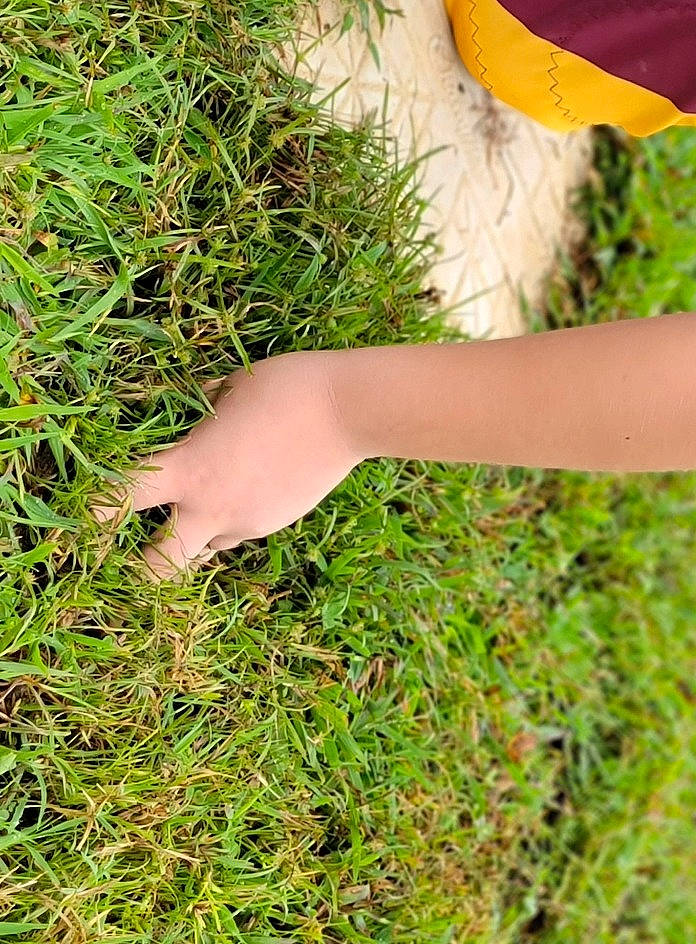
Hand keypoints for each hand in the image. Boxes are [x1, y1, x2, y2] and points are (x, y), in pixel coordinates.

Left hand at [88, 354, 363, 579]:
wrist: (355, 410)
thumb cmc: (288, 386)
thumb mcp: (229, 388)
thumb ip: (200, 412)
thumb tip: (191, 415)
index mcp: (191, 469)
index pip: (121, 499)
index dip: (91, 512)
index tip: (78, 521)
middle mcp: (213, 506)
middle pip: (159, 566)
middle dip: (139, 570)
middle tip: (135, 554)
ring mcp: (249, 520)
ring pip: (206, 546)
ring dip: (197, 533)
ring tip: (213, 496)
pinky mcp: (279, 521)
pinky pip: (243, 528)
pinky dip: (237, 514)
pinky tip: (256, 480)